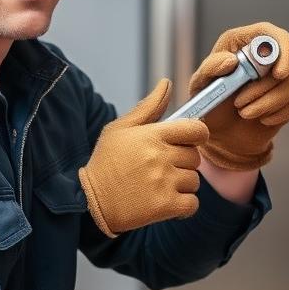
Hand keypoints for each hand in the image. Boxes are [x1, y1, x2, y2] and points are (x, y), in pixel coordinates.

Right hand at [78, 78, 208, 237]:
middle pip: (195, 157)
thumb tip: (167, 83)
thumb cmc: (106, 162)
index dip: (197, 135)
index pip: (196, 130)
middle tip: (162, 167)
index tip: (189, 142)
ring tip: (159, 185)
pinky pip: (192, 203)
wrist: (90, 201)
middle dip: (183, 162)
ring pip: (194, 180)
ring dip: (182, 184)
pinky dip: (184, 205)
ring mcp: (164, 182)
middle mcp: (160, 157)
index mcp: (152, 135)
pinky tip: (168, 201)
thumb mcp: (120, 128)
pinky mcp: (165, 206)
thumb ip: (148, 106)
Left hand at [188, 21, 288, 170]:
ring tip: (244, 112)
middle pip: (288, 64)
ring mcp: (283, 75)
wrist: (222, 132)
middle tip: (239, 103)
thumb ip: (211, 68)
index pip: (276, 36)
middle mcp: (269, 55)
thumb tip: (231, 60)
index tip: (278, 73)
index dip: (284, 50)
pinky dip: (276, 115)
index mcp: (246, 42)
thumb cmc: (212, 103)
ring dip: (266, 104)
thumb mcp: (201, 84)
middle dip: (263, 89)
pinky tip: (260, 118)